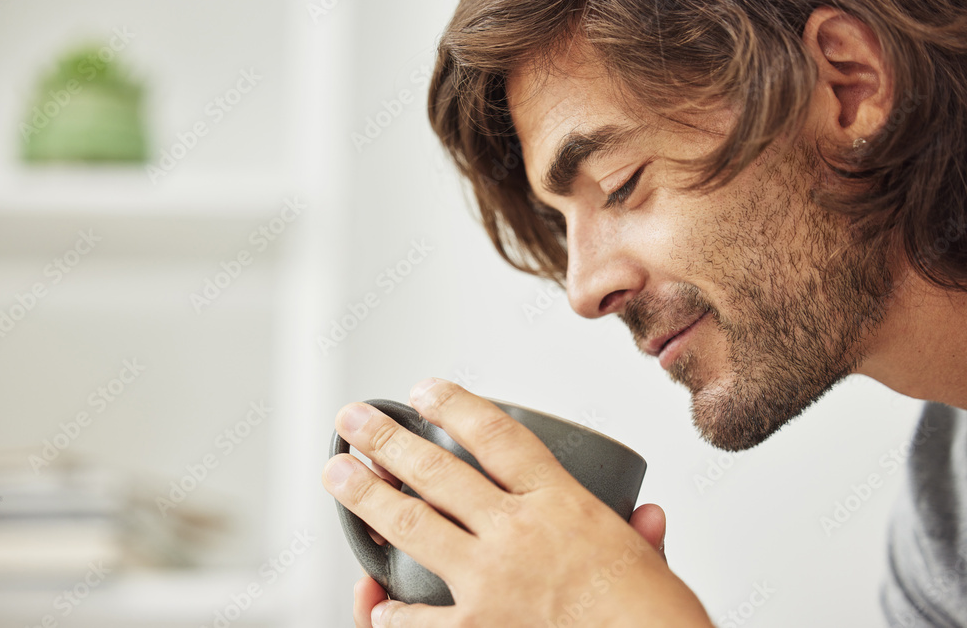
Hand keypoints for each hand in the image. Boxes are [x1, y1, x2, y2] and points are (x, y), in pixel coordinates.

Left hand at [323, 379, 711, 626]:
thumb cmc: (656, 621)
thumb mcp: (653, 567)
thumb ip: (641, 538)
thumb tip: (652, 515)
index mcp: (563, 505)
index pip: (498, 435)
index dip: (455, 404)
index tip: (426, 390)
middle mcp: (519, 533)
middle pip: (438, 470)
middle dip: (388, 439)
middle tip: (355, 421)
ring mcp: (491, 581)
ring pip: (413, 526)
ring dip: (367, 497)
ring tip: (339, 474)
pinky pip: (415, 620)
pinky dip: (389, 612)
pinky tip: (375, 602)